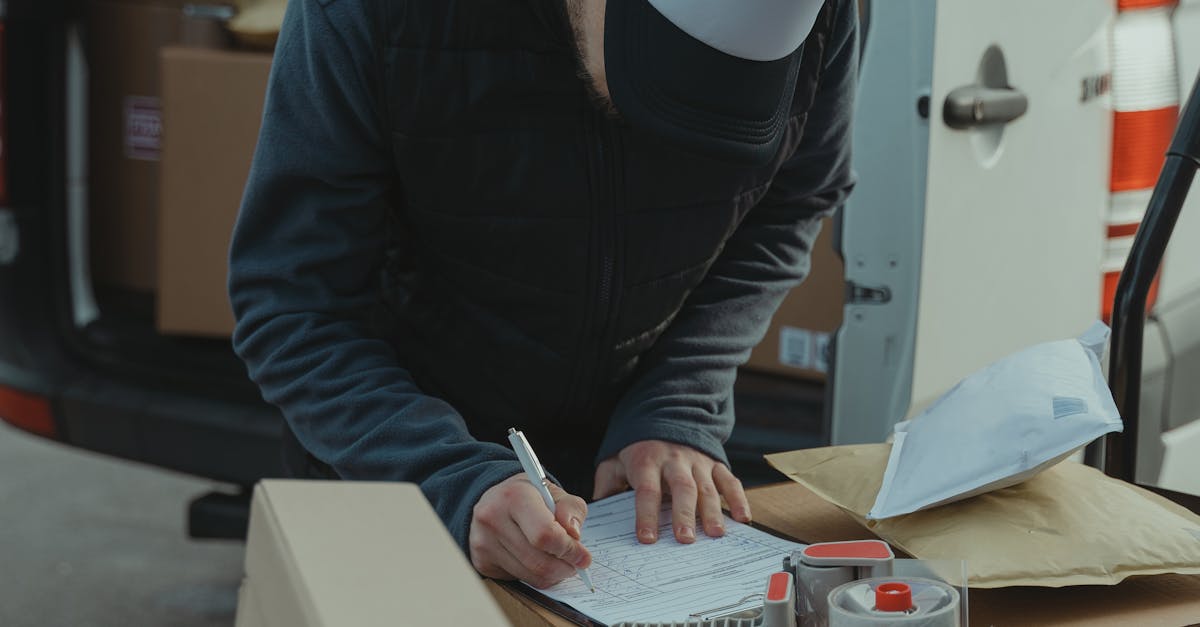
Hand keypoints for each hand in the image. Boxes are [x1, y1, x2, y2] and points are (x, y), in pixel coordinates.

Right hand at [469, 473, 591, 588]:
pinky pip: (518, 580)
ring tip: (561, 563)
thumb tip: (574, 536)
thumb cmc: (528, 496)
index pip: (545, 534)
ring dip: (553, 575)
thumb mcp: (553, 492)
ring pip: (530, 575)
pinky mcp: (482, 562)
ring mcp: (484, 543)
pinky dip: (536, 576)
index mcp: (514, 496)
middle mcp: (493, 519)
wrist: (494, 500)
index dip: (569, 549)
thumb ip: (571, 509)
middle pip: (538, 561)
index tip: (583, 556)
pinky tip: (539, 561)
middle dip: (565, 567)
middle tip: (576, 564)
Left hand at [593, 440, 750, 544]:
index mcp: (647, 462)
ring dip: (712, 511)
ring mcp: (697, 462)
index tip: (646, 538)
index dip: (646, 515)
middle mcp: (674, 461)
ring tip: (715, 534)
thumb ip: (606, 483)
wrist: (665, 414)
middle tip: (685, 540)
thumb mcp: (615, 460)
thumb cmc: (637, 449)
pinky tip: (743, 518)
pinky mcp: (715, 463)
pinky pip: (729, 480)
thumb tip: (597, 510)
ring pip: (706, 487)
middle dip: (684, 515)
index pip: (646, 490)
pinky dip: (738, 498)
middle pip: (681, 489)